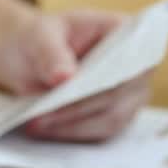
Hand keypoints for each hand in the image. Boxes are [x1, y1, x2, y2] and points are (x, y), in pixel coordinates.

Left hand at [4, 10, 151, 140]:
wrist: (31, 56)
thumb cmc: (42, 38)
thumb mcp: (39, 36)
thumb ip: (52, 53)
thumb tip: (65, 78)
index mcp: (128, 33)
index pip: (130, 58)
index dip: (110, 76)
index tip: (77, 88)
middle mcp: (137, 67)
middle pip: (118, 94)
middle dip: (78, 107)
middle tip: (42, 115)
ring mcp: (130, 95)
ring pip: (110, 119)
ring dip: (72, 126)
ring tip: (36, 124)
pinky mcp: (115, 117)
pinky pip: (99, 133)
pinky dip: (71, 133)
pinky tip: (44, 130)